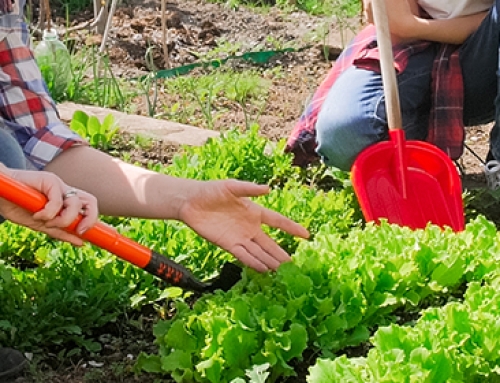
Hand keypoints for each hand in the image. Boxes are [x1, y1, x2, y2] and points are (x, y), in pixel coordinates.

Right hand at [0, 166, 98, 245]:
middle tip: (78, 230)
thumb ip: (61, 232)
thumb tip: (82, 242)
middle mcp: (65, 191)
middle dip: (89, 219)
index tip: (85, 237)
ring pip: (75, 204)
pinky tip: (36, 214)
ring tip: (46, 222)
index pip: (89, 207)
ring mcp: (58, 185)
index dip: (93, 221)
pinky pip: (58, 201)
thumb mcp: (42, 225)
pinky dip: (48, 213)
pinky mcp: (49, 180)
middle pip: (91, 202)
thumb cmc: (17, 207)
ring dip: (63, 220)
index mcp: (66, 201)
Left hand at [178, 179, 309, 271]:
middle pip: (269, 243)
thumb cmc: (211, 191)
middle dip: (281, 253)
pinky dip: (253, 262)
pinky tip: (263, 269)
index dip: (292, 228)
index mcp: (255, 211)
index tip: (307, 235)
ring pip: (258, 252)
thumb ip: (249, 189)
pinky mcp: (228, 244)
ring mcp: (240, 237)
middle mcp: (250, 227)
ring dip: (269, 261)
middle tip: (294, 265)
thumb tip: (268, 189)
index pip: (278, 221)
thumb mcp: (232, 186)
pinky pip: (244, 255)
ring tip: (282, 272)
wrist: (191, 202)